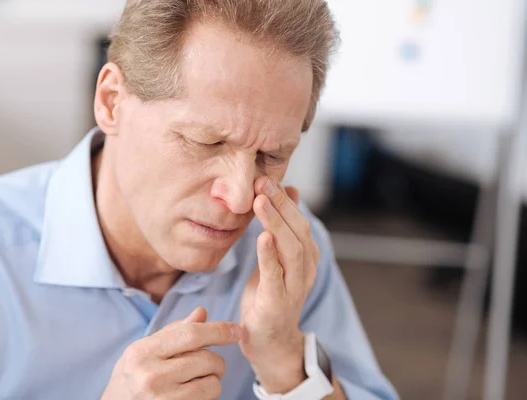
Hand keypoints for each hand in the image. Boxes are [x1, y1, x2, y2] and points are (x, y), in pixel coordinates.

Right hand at [101, 307, 241, 399]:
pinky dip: (207, 396)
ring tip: (197, 382)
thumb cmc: (131, 378)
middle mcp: (150, 376)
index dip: (219, 330)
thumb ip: (174, 332)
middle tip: (208, 366)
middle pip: (206, 360)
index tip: (236, 330)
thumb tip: (202, 313)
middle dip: (216, 361)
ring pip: (212, 384)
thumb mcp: (144, 351)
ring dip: (212, 381)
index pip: (190, 334)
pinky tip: (191, 395)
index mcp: (142, 352)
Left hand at [239, 177, 319, 393]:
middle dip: (281, 204)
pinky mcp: (278, 303)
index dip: (284, 199)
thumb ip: (283, 227)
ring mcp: (295, 287)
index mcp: (306, 256)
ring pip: (292, 249)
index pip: (298, 221)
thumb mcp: (277, 257)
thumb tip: (290, 191)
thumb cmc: (270, 296)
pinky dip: (270, 256)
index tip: (266, 177)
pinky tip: (262, 237)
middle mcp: (306, 269)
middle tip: (263, 181)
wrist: (270, 342)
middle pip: (298, 230)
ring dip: (277, 223)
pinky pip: (276, 276)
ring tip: (261, 201)